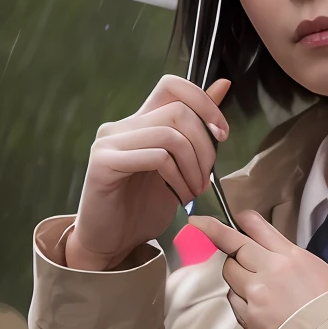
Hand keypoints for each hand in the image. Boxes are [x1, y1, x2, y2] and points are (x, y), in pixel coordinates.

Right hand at [68, 75, 231, 270]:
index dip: (205, 103)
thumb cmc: (142, 208)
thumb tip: (223, 84)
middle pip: (179, 111)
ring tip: (194, 192)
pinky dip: (177, 178)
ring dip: (193, 167)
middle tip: (206, 179)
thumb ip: (196, 128)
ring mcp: (109, 142)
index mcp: (140, 122)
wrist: (110, 243)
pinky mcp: (104, 163)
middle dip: (205, 147)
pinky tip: (180, 196)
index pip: (173, 86)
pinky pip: (155, 157)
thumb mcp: (180, 165)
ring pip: (170, 135)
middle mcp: (122, 126)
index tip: (222, 134)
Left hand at [190, 207, 327, 328]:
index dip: (231, 222)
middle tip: (222, 246)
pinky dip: (243, 305)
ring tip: (262, 292)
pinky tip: (261, 312)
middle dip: (230, 250)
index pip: (254, 227)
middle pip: (233, 249)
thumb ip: (286, 254)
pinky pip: (235, 305)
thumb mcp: (316, 268)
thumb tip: (262, 245)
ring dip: (238, 279)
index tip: (208, 221)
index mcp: (290, 257)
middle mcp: (270, 273)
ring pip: (230, 277)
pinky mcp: (249, 322)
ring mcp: (257, 299)